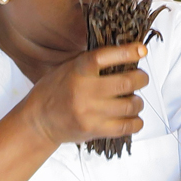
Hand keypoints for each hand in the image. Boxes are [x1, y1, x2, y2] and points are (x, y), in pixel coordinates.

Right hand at [25, 42, 149, 145]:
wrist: (38, 122)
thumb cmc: (55, 91)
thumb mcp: (68, 68)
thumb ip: (92, 62)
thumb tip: (127, 52)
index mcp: (77, 71)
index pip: (104, 57)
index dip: (127, 52)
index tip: (142, 50)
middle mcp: (84, 91)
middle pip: (126, 82)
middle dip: (141, 78)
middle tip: (142, 78)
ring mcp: (90, 112)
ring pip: (131, 105)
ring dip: (138, 101)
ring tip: (134, 100)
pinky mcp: (94, 130)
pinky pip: (127, 126)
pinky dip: (136, 121)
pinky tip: (133, 117)